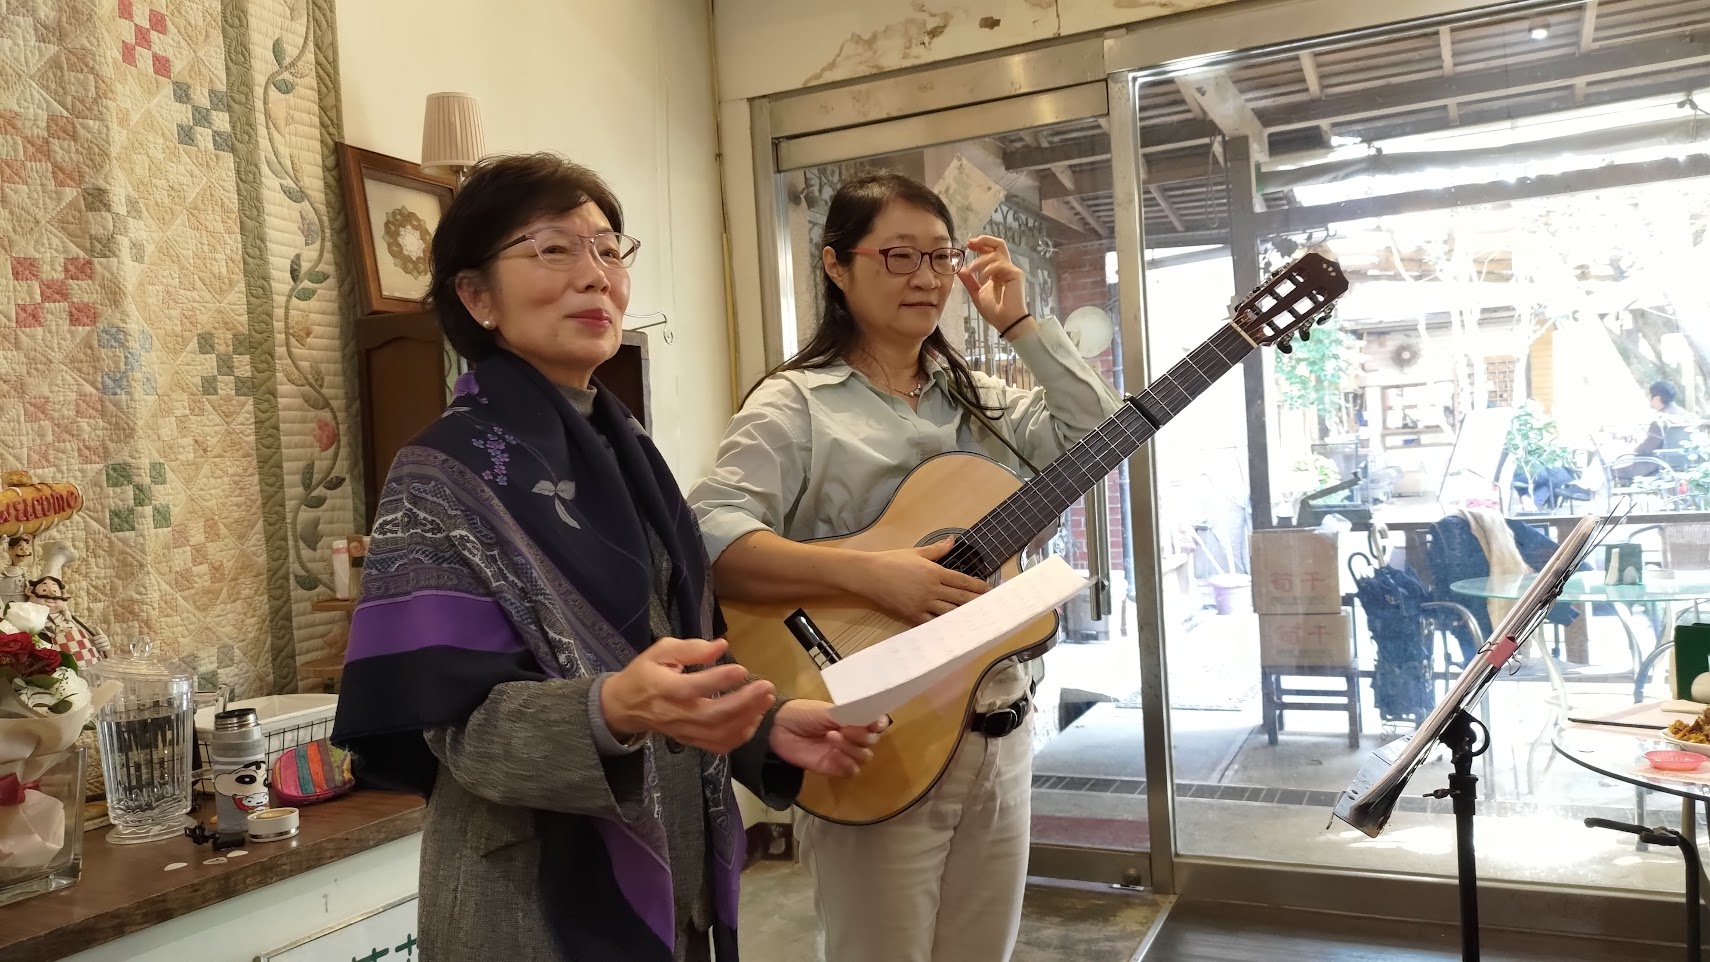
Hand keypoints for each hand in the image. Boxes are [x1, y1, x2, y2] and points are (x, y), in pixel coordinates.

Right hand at [601, 637, 775, 754]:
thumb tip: (721, 645)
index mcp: (664, 688)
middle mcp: (675, 714)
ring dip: (747, 720)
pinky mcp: (690, 741)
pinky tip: (753, 719)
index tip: (742, 670)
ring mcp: (684, 731)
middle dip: (744, 703)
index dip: (718, 680)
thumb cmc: (644, 674)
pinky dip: (739, 736)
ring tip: (765, 701)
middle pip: (712, 715)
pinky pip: (718, 746)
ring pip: (719, 734)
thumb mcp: (660, 651)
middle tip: (766, 687)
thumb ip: (690, 648)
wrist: (625, 707)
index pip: (693, 687)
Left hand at [768, 700, 885, 777]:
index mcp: (852, 718)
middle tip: (844, 729)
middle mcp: (852, 736)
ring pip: (864, 757)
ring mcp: (844, 753)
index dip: (878, 723)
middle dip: (861, 735)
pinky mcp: (834, 767)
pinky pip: (851, 771)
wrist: (778, 729)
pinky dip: (847, 764)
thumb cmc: (802, 713)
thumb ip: (848, 716)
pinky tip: (834, 755)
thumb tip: (870, 719)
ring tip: (832, 737)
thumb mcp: (826, 710)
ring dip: (852, 748)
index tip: (874, 723)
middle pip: (872, 741)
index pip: (875, 723)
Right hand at [849, 537, 989, 625]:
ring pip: (949, 612)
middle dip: (976, 602)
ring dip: (963, 615)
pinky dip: (944, 626)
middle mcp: (932, 589)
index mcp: (934, 572)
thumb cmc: (891, 561)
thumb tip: (953, 540)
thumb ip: (937, 549)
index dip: (977, 586)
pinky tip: (954, 629)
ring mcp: (923, 604)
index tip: (988, 590)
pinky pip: (932, 623)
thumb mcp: (916, 552)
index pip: (961, 580)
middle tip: (990, 606)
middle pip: (960, 597)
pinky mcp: (913, 615)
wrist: (870, 575)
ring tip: (977, 619)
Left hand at [957, 235, 1026, 331]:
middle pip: (999, 244)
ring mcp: (1011, 270)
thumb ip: (969, 281)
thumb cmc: (994, 311)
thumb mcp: (977, 294)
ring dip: (980, 260)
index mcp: (996, 271)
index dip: (980, 244)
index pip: (990, 251)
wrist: (1006, 322)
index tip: (968, 245)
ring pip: (996, 254)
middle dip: (984, 240)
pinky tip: (982, 278)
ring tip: (972, 270)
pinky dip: (989, 268)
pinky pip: (1001, 264)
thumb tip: (960, 269)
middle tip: (970, 243)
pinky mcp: (1016, 274)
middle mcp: (1005, 268)